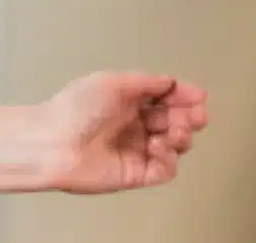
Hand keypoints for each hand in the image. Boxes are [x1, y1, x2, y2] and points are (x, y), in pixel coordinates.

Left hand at [37, 71, 208, 192]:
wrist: (55, 143)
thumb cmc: (79, 106)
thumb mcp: (111, 83)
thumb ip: (143, 82)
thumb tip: (170, 80)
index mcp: (126, 99)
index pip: (162, 96)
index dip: (182, 95)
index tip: (200, 95)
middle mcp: (134, 123)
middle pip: (172, 120)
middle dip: (188, 116)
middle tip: (197, 116)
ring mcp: (136, 149)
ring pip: (173, 144)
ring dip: (181, 136)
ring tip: (173, 131)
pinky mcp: (136, 174)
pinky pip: (164, 169)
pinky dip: (169, 159)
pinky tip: (158, 148)